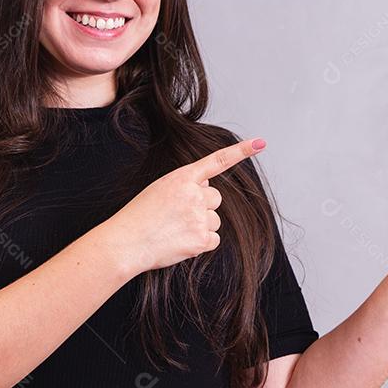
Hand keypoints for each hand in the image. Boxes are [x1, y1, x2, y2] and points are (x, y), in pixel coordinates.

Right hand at [94, 136, 265, 274]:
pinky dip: (200, 244)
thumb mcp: (159, 190)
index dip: (241, 151)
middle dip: (203, 207)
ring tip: (175, 230)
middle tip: (178, 216)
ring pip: (214, 220)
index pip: (217, 161)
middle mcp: (194, 194)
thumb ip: (185, 186)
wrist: (126, 243)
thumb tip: (207, 191)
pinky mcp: (202, 239)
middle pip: (215, 198)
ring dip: (200, 226)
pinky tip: (181, 243)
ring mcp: (200, 217)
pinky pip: (213, 240)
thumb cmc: (138, 218)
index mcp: (182, 178)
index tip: (261, 143)